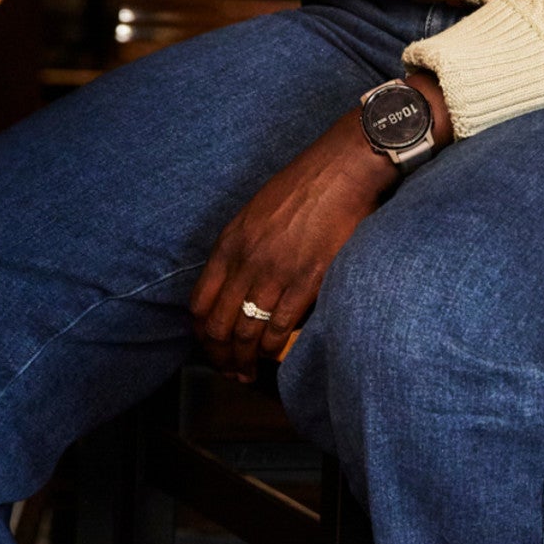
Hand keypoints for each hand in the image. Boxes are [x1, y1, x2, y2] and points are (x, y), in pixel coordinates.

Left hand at [191, 76, 451, 380]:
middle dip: (220, 355)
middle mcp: (246, 261)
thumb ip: (241, 247)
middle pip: (219, 325)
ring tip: (248, 373)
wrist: (343, 170)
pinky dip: (273, 348)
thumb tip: (236, 282)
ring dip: (244, 360)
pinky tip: (274, 355)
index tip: (211, 346)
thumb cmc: (304, 187)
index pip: (200, 303)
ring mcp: (276, 273)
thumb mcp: (256, 212)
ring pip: (246, 333)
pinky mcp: (308, 281)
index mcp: (230, 243)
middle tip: (228, 370)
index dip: (202, 333)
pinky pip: (280, 327)